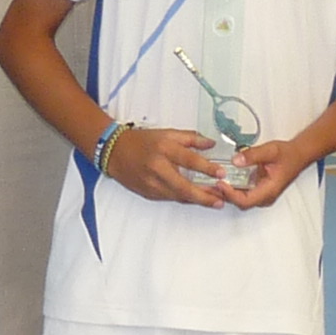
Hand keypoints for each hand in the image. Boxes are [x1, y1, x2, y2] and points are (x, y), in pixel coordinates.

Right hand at [100, 125, 234, 206]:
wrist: (114, 152)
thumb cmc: (141, 141)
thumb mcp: (167, 133)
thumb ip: (191, 138)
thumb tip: (211, 144)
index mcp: (163, 149)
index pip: (189, 160)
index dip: (207, 168)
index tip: (221, 173)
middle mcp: (157, 168)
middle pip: (184, 186)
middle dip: (204, 196)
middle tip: (221, 199)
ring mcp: (151, 183)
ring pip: (178, 196)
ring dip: (197, 200)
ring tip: (214, 201)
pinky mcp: (148, 193)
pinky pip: (170, 198)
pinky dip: (184, 199)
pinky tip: (196, 199)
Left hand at [218, 141, 304, 210]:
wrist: (297, 155)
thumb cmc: (288, 155)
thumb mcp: (270, 151)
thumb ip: (253, 155)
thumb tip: (236, 160)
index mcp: (269, 190)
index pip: (245, 201)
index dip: (230, 194)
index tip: (221, 183)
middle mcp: (264, 196)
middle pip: (240, 202)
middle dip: (225, 194)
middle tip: (212, 182)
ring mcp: (261, 194)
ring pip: (240, 199)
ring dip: (227, 191)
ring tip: (214, 180)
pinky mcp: (258, 189)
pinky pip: (242, 192)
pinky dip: (232, 186)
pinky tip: (224, 177)